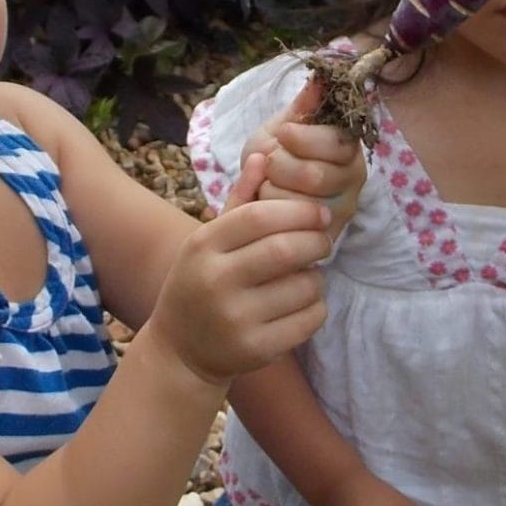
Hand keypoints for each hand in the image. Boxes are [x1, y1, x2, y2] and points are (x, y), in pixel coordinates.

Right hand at [149, 155, 331, 387]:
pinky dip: (317, 307)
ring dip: (317, 276)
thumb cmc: (200, 283)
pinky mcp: (256, 349)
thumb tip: (263, 155)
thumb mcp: (208, 240)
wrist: (182, 350)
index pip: (260, 216)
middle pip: (285, 249)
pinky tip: (303, 303)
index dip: (299, 211)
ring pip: (303, 285)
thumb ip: (239, 200)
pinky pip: (309, 319)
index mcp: (203, 245)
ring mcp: (235, 318)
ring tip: (307, 275)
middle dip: (316, 241)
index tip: (320, 214)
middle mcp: (216, 280)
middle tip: (324, 241)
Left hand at [240, 78, 365, 237]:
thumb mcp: (282, 126)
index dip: (304, 138)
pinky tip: (269, 204)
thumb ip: (302, 106)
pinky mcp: (323, 237)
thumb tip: (320, 77)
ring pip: (299, 202)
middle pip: (316, 176)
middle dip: (281, 166)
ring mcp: (340, 210)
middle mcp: (353, 178)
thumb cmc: (272, 154)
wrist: (255, 191)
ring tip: (270, 183)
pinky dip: (269, 211)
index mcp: (347, 145)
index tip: (283, 134)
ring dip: (271, 188)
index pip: (336, 142)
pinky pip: (289, 225)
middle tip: (271, 162)